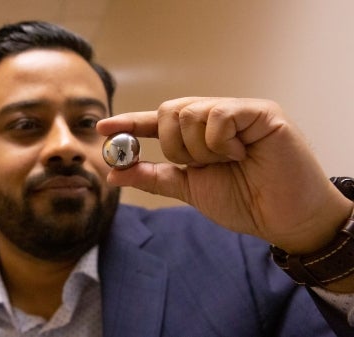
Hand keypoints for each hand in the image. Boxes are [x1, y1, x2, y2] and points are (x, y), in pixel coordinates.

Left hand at [97, 97, 352, 253]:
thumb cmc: (243, 201)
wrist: (282, 219)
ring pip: (190, 112)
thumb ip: (152, 177)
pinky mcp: (260, 111)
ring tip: (228, 160)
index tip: (101, 127)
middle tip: (199, 164)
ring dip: (199, 148)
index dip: (129, 123)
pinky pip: (218, 115)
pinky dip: (221, 141)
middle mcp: (214, 117)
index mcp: (197, 135)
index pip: (157, 122)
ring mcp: (237, 111)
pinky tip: (242, 153)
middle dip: (173, 145)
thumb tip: (114, 173)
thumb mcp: (188, 188)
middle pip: (169, 111)